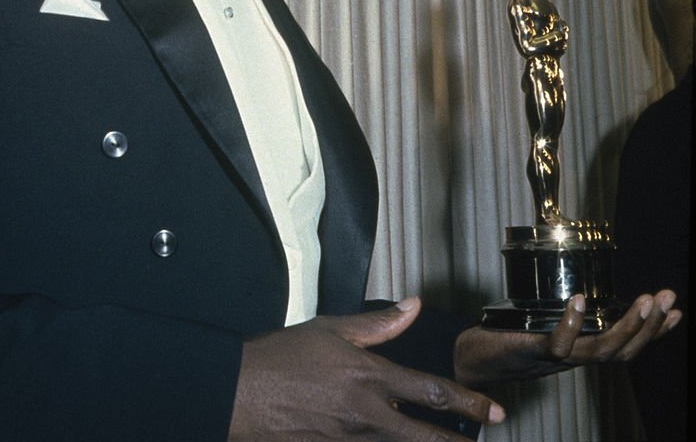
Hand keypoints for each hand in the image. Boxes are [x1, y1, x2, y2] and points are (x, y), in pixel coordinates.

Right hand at [228, 297, 505, 440]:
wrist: (239, 392)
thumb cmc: (281, 356)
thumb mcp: (329, 329)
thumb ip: (376, 323)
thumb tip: (412, 306)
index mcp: (368, 376)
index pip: (431, 392)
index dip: (468, 404)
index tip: (494, 412)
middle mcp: (366, 415)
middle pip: (427, 438)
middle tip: (485, 438)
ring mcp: (350, 441)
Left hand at [454, 290, 681, 386]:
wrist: (472, 359)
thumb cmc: (508, 339)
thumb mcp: (546, 327)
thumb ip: (567, 319)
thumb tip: (586, 294)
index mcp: (581, 351)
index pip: (627, 346)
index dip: (653, 332)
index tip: (674, 311)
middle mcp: (575, 358)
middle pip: (623, 350)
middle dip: (650, 325)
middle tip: (667, 297)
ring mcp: (555, 357)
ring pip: (601, 350)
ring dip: (625, 327)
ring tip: (643, 301)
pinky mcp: (532, 350)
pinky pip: (558, 343)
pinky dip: (572, 324)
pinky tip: (580, 301)